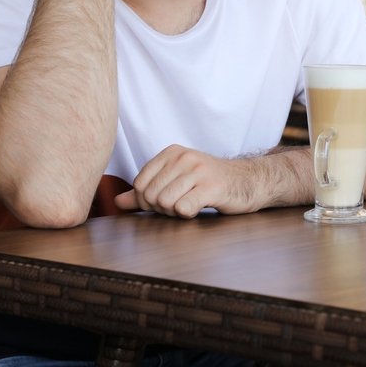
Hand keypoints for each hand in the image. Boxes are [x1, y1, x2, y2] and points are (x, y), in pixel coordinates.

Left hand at [113, 144, 261, 216]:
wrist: (248, 181)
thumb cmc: (209, 182)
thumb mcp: (176, 180)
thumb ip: (146, 191)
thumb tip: (117, 202)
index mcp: (172, 152)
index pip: (140, 183)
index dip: (146, 200)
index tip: (163, 202)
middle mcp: (184, 157)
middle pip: (150, 195)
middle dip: (160, 208)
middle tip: (178, 205)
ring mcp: (199, 171)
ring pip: (165, 202)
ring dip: (174, 212)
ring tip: (188, 206)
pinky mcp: (212, 187)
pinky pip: (183, 208)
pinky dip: (187, 214)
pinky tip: (198, 208)